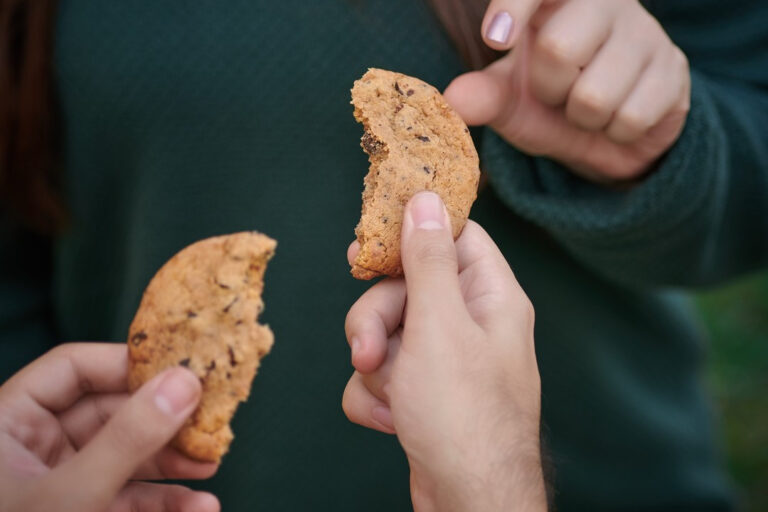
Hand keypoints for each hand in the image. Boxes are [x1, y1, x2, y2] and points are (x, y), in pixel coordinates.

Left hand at [0, 343, 219, 511]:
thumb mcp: (72, 495)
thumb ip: (129, 438)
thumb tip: (185, 382)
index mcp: (9, 422)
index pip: (74, 368)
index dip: (128, 362)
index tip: (182, 369)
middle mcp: (35, 445)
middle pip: (111, 410)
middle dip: (163, 420)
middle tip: (209, 420)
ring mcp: (61, 481)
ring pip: (126, 454)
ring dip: (172, 462)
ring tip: (212, 463)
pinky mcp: (82, 511)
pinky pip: (128, 496)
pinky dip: (163, 502)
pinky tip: (198, 508)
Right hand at [343, 192, 545, 511]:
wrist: (468, 502)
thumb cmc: (464, 415)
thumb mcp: (439, 325)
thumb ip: (428, 259)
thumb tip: (426, 197)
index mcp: (489, 297)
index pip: (454, 237)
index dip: (411, 234)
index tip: (368, 244)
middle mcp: (470, 325)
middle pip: (404, 288)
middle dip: (376, 321)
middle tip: (367, 350)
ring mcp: (445, 362)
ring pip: (385, 334)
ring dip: (375, 367)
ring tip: (392, 397)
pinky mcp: (423, 395)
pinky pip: (382, 375)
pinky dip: (378, 399)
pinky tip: (395, 423)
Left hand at [445, 0, 690, 181]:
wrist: (610, 136)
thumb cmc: (553, 103)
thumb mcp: (511, 102)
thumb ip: (484, 97)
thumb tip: (452, 99)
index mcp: (557, 1)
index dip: (516, 5)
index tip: (494, 40)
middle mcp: (606, 4)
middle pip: (559, 49)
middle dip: (549, 90)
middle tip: (558, 92)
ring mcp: (646, 35)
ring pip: (595, 94)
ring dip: (583, 118)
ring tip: (588, 106)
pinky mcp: (674, 71)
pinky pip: (630, 118)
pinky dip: (614, 132)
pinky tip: (618, 118)